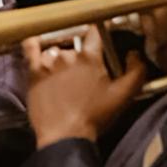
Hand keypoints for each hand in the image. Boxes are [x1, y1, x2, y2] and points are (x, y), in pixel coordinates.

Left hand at [20, 27, 144, 148]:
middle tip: (81, 71)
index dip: (98, 31)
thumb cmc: (94, 117)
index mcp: (90, 58)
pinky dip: (33, 44)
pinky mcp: (33, 73)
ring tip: (61, 72)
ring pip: (54, 49)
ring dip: (59, 57)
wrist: (65, 135)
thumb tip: (134, 53)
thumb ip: (136, 71)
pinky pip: (30, 50)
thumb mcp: (123, 96)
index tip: (99, 35)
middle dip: (79, 53)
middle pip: (74, 44)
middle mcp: (68, 55)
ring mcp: (48, 63)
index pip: (95, 32)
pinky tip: (35, 43)